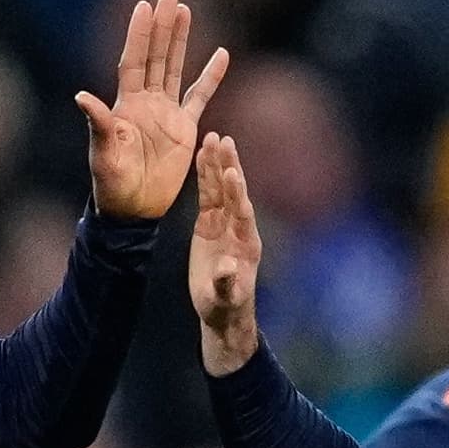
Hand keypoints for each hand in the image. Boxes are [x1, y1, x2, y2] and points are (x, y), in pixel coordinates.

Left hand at [79, 0, 227, 222]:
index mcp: (126, 104)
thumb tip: (82, 96)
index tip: (144, 6)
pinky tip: (221, 55)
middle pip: (157, 55)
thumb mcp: (103, 154)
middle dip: (163, 25)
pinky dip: (211, 77)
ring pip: (176, 67)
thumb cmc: (112, 183)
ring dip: (181, 40)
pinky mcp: (185, 129)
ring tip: (186, 11)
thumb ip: (99, 124)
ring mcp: (166, 113)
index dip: (139, 34)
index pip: (134, 61)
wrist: (134, 209)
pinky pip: (200, 97)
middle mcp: (146, 102)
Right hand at [188, 132, 261, 372]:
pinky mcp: (209, 224)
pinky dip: (205, 176)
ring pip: (220, 188)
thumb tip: (226, 267)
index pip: (242, 212)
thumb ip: (226, 281)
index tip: (233, 173)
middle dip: (229, 166)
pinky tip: (202, 156)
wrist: (221, 310)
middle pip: (233, 192)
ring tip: (212, 138)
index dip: (238, 193)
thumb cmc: (226, 305)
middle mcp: (237, 228)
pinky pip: (207, 195)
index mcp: (246, 243)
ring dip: (217, 164)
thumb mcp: (225, 297)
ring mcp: (223, 223)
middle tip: (224, 140)